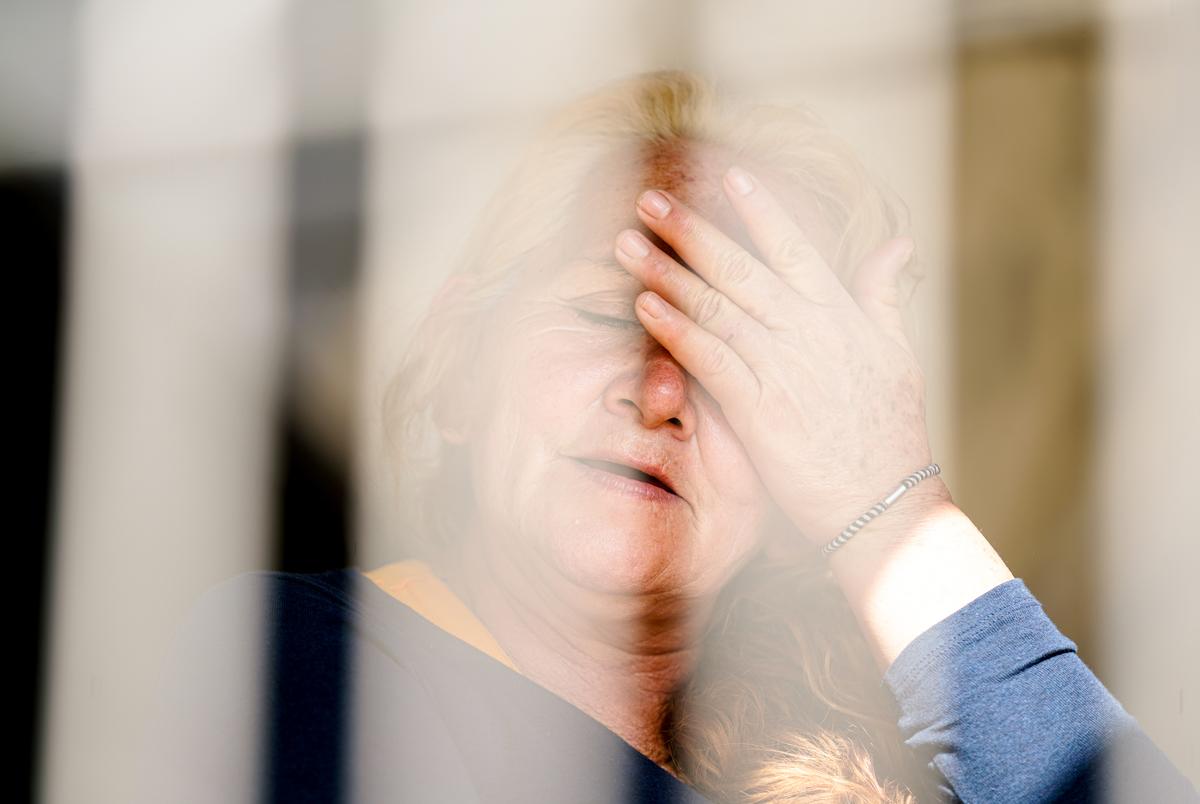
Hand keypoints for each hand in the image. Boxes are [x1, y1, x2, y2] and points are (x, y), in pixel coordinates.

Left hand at [613, 166, 948, 545]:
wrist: (885, 505)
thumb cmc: (891, 433)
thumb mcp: (897, 353)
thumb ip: (884, 294)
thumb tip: (895, 245)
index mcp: (840, 315)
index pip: (793, 247)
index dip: (759, 209)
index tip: (726, 175)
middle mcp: (807, 331)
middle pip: (739, 267)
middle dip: (690, 230)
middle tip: (649, 200)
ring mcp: (781, 368)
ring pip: (715, 306)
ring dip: (666, 272)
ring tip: (628, 244)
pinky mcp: (758, 409)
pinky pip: (709, 359)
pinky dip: (675, 330)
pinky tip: (644, 306)